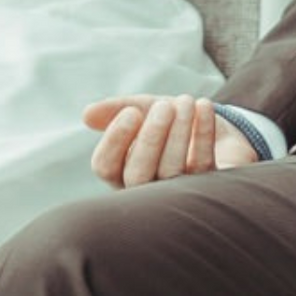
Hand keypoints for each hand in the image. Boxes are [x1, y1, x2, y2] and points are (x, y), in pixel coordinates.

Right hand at [84, 94, 260, 189]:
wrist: (210, 124)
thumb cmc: (170, 119)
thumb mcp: (145, 109)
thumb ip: (118, 109)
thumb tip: (86, 115)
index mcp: (122, 170)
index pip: (106, 166)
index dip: (115, 139)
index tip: (132, 112)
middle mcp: (145, 189)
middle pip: (137, 176)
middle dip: (150, 138)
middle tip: (164, 106)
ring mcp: (176, 195)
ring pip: (170, 172)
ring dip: (179, 132)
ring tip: (185, 100)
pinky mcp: (207, 191)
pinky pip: (202, 166)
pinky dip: (203, 133)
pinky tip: (203, 106)